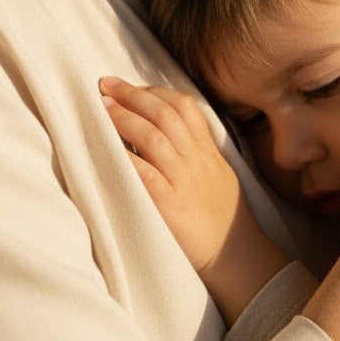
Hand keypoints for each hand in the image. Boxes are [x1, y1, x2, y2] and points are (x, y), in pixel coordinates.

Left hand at [99, 78, 286, 323]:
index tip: (131, 86)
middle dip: (133, 95)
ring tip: (101, 108)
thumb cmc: (224, 219)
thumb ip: (197, 153)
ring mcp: (184, 181)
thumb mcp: (219, 175)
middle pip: (166, 114)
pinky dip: (123, 158)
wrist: (238, 255)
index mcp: (208, 151)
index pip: (185, 107)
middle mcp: (196, 160)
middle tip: (105, 85)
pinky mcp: (170, 205)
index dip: (155, 91)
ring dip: (124, 118)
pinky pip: (144, 174)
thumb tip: (167, 134)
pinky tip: (105, 149)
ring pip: (153, 137)